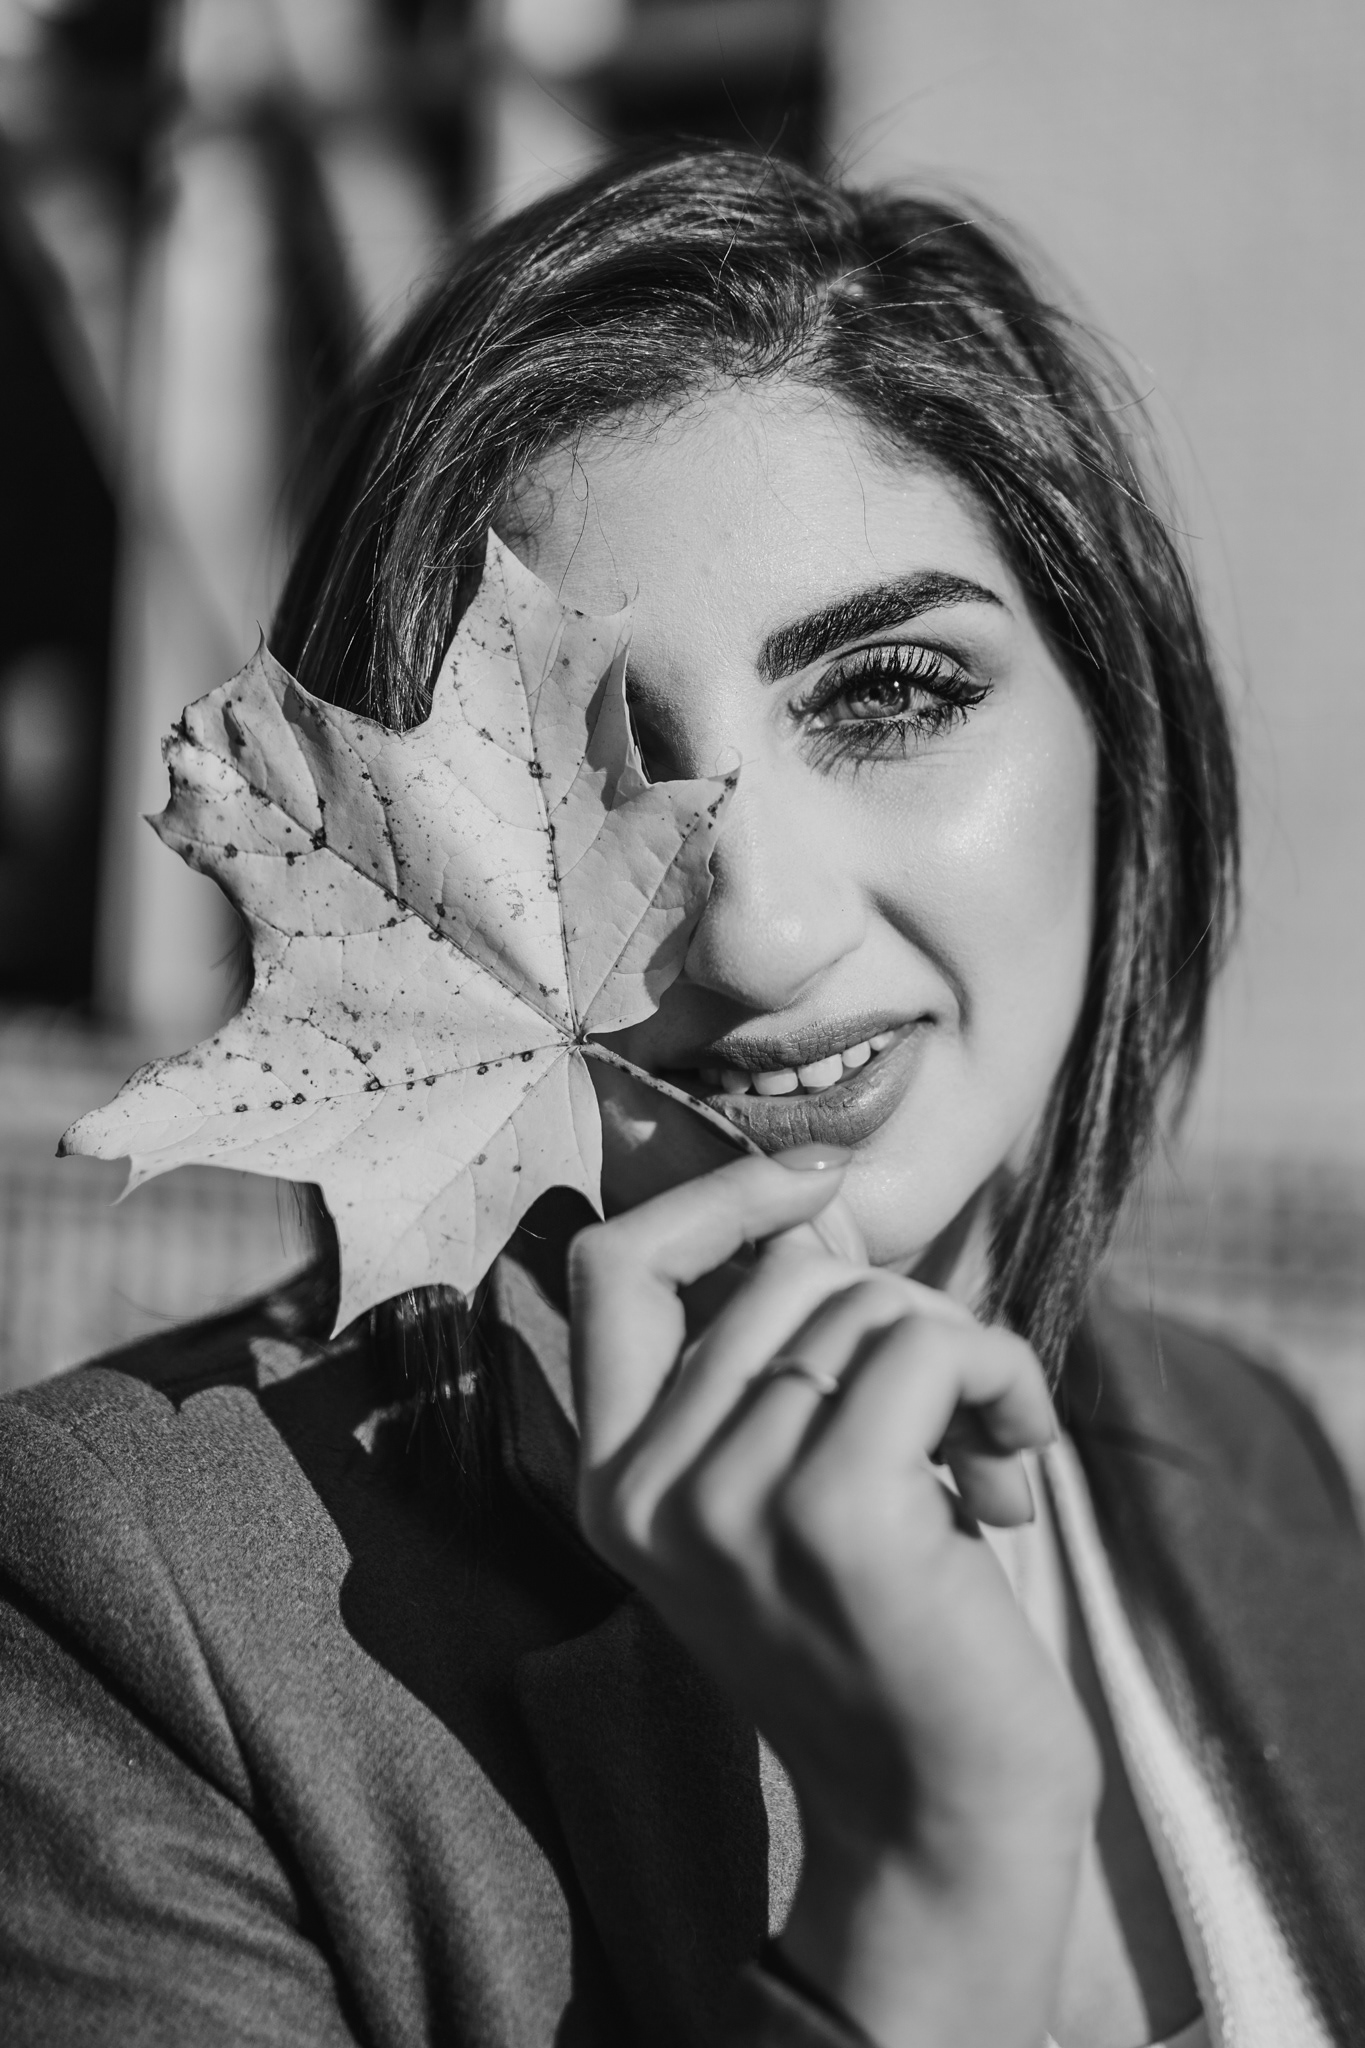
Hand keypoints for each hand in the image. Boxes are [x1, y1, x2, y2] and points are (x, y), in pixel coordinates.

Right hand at [569, 1148, 1099, 2047]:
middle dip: (898, 1310)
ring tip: (990, 1457)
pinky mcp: (832, 1513)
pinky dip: (1000, 1377)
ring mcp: (728, 1501)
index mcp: (617, 1479)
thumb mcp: (790, 1487)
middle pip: (782, 1272)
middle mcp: (648, 1489)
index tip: (816, 1185)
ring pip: (863, 1305)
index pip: (612, 1266)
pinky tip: (1018, 1462)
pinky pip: (930, 1350)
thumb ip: (779, 1355)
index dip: (713, 1197)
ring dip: (962, 1356)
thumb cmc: (885, 1642)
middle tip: (954, 1409)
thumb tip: (814, 1203)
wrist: (938, 1823)